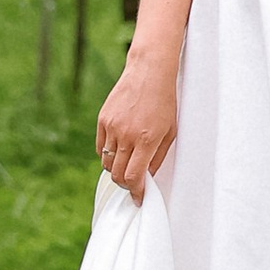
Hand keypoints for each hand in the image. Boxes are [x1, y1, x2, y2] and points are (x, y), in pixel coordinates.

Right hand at [96, 56, 178, 199]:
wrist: (149, 72)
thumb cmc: (164, 102)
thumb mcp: (170, 132)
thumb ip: (157, 158)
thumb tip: (146, 178)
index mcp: (146, 140)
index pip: (133, 178)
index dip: (135, 192)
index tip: (138, 197)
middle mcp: (127, 135)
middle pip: (116, 175)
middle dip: (125, 184)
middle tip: (133, 183)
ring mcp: (112, 127)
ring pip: (106, 163)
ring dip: (115, 169)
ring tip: (126, 164)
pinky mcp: (102, 120)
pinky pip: (100, 148)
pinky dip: (107, 155)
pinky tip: (118, 150)